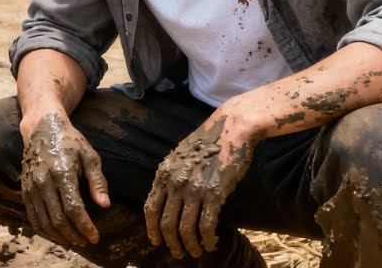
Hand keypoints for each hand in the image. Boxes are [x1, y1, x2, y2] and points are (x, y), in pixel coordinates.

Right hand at [19, 112, 109, 245]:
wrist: (41, 128)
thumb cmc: (70, 142)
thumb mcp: (89, 156)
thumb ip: (97, 182)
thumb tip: (105, 205)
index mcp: (62, 172)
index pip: (73, 208)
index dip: (85, 226)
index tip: (95, 237)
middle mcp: (44, 181)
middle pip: (57, 219)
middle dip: (73, 235)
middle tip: (85, 241)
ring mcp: (31, 186)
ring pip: (43, 221)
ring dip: (59, 236)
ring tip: (73, 240)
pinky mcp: (25, 189)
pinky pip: (33, 216)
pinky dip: (44, 229)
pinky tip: (56, 233)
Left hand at [144, 111, 256, 258]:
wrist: (231, 128)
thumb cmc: (209, 142)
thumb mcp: (180, 156)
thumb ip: (172, 175)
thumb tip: (169, 198)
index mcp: (164, 173)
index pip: (150, 207)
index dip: (152, 228)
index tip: (156, 241)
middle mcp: (175, 182)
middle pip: (166, 223)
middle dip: (171, 243)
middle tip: (178, 253)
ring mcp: (194, 189)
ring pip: (185, 228)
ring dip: (190, 245)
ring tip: (196, 251)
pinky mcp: (214, 193)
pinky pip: (206, 225)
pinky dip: (207, 239)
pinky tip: (210, 242)